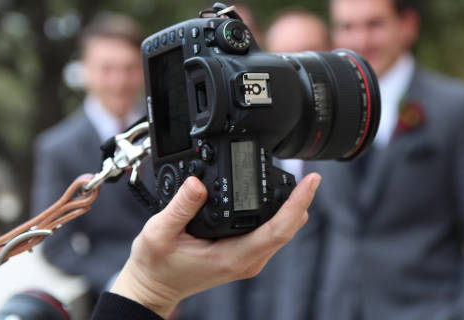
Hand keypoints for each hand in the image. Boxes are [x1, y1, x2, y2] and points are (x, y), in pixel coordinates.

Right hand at [110, 173, 321, 317]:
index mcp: (232, 257)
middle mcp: (246, 260)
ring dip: (292, 208)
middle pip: (287, 229)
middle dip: (300, 201)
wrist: (153, 287)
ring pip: (282, 232)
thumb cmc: (155, 265)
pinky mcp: (245, 255)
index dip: (297, 203)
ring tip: (300, 182)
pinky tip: (277, 198)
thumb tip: (197, 183)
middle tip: (310, 176)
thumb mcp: (158, 233)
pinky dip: (279, 214)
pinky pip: (271, 233)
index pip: (278, 229)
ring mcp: (248, 259)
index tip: (311, 181)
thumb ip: (179, 208)